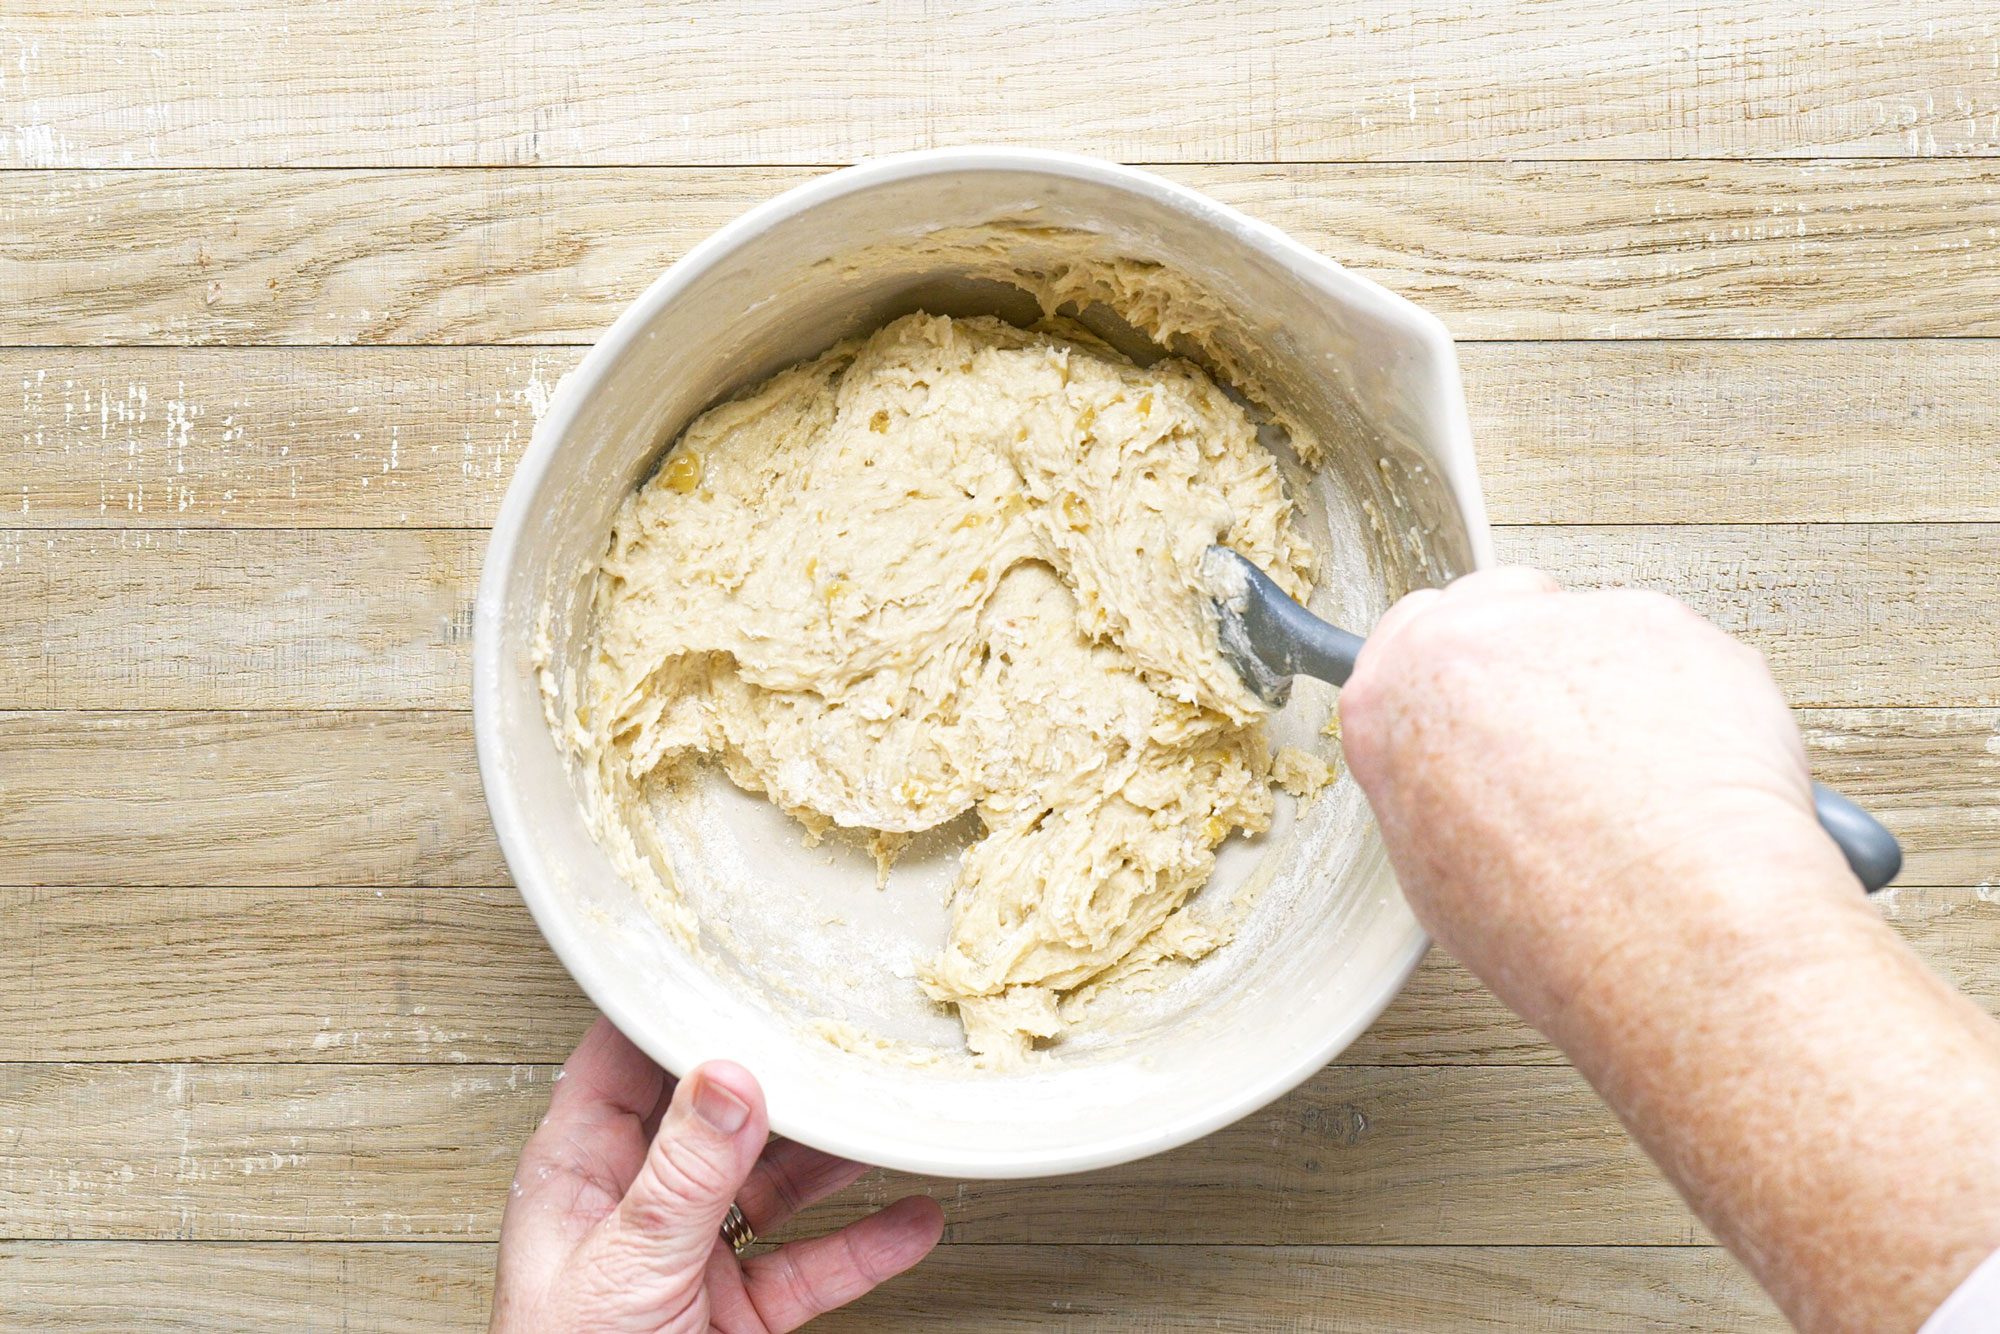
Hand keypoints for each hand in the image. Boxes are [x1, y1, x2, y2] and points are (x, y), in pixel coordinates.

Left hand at [491, 1017, 943, 1331]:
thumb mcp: (628, 1262)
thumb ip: (684, 1171)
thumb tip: (728, 1074)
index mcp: (578, 1172)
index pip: (622, 1061)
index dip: (675, 1011)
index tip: (734, 964)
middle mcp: (636, 1203)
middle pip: (717, 1114)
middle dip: (781, 1078)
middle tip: (839, 1034)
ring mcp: (690, 1255)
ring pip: (775, 1182)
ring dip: (836, 1153)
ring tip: (888, 1111)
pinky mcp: (737, 1310)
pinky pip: (811, 1263)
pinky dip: (866, 1243)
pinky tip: (913, 1216)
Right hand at [1336, 568, 1858, 1032]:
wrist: (1669, 924)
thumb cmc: (1560, 924)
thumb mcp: (1437, 877)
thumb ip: (1435, 786)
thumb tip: (1471, 782)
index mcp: (1391, 702)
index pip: (1410, 635)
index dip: (1459, 669)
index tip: (1487, 692)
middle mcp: (1465, 643)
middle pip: (1500, 604)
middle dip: (1537, 653)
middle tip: (1575, 735)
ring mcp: (1563, 622)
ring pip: (1596, 630)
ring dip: (1621, 683)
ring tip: (1648, 784)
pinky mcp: (1659, 621)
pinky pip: (1676, 649)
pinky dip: (1693, 696)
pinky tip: (1697, 768)